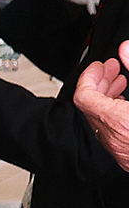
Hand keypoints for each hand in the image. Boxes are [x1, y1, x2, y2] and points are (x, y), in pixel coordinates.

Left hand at [74, 46, 128, 169]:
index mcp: (119, 122)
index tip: (99, 67)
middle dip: (101, 84)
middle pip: (91, 107)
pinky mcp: (128, 157)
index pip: (84, 96)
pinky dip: (116, 115)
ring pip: (102, 121)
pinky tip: (127, 106)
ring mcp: (121, 151)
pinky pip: (113, 133)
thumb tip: (125, 49)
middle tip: (112, 70)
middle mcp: (115, 140)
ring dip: (109, 99)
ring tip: (122, 83)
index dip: (89, 78)